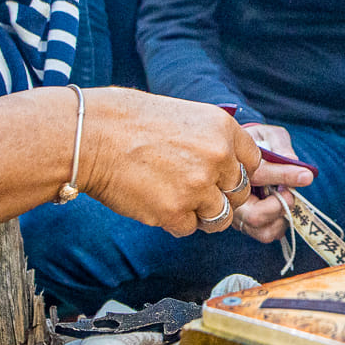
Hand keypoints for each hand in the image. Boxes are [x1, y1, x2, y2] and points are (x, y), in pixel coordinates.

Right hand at [77, 88, 262, 236]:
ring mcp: (197, 187)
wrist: (92, 136)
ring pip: (220, 217)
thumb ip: (213, 140)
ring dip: (201, 213)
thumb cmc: (131, 121)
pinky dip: (174, 221)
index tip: (222, 175)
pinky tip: (156, 202)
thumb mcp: (186, 116)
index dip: (236, 171)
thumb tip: (231, 164)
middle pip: (240, 192)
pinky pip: (188, 228)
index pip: (253, 161)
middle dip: (221, 194)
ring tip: (176, 198)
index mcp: (223, 129)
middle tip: (193, 188)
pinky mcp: (174, 212)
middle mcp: (217, 157)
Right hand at [235, 122, 314, 243]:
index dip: (284, 176)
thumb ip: (280, 144)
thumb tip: (293, 160)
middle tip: (291, 194)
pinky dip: (280, 224)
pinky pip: (267, 234)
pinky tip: (282, 206)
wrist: (244, 153)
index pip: (259, 177)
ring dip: (282, 217)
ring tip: (286, 199)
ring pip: (263, 230)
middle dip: (280, 206)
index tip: (306, 176)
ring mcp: (238, 215)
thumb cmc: (257, 143)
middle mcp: (232, 198)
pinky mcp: (247, 226)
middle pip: (255, 216)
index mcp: (234, 170)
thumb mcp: (268, 135)